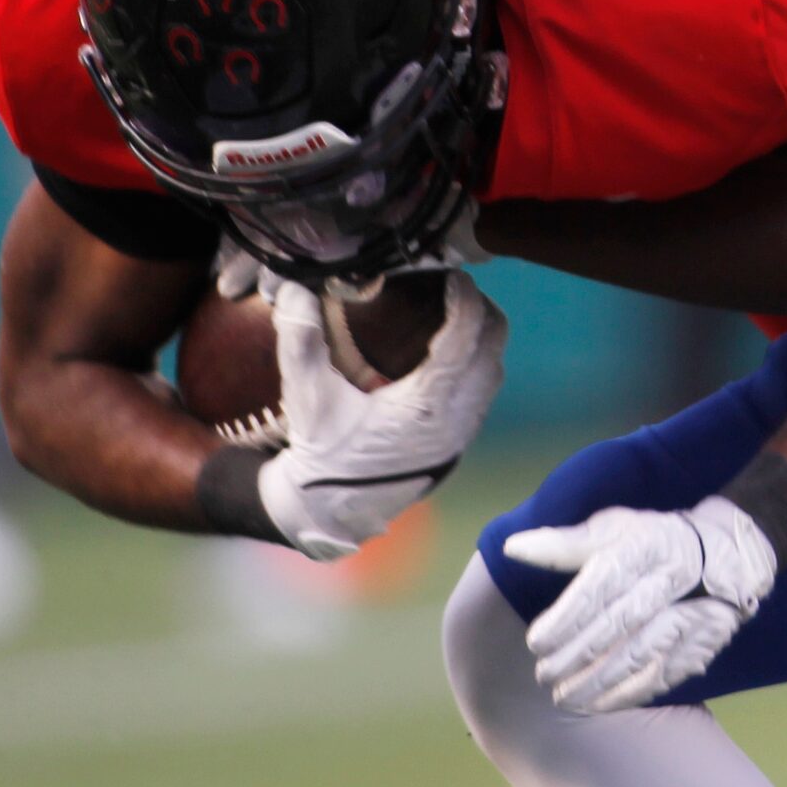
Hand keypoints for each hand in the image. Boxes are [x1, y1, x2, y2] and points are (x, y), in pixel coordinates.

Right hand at [256, 270, 506, 559]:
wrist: (329, 511)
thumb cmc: (320, 454)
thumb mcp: (308, 396)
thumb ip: (301, 339)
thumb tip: (293, 290)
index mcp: (427, 405)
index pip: (466, 334)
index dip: (464, 296)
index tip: (450, 274)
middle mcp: (456, 419)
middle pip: (492, 345)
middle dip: (478, 309)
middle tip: (451, 289)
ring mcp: (462, 433)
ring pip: (493, 369)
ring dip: (480, 338)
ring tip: (452, 314)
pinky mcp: (460, 442)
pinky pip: (484, 391)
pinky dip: (475, 363)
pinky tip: (447, 353)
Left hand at [501, 496, 777, 712]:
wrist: (724, 551)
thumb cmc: (650, 542)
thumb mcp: (612, 530)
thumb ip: (563, 544)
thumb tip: (512, 548)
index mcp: (646, 544)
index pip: (603, 582)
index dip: (568, 615)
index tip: (535, 641)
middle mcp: (673, 577)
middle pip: (622, 620)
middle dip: (579, 652)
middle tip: (543, 675)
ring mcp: (695, 610)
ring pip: (643, 651)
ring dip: (600, 681)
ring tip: (563, 698)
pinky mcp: (704, 640)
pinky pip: (666, 673)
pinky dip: (630, 693)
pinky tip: (599, 704)